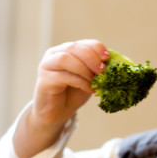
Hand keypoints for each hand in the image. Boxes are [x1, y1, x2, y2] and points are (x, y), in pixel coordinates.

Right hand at [14, 39, 108, 157]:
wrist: (58, 113)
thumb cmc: (73, 94)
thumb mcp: (89, 78)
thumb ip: (96, 70)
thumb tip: (112, 63)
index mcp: (66, 50)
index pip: (83, 43)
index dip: (96, 48)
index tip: (107, 58)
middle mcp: (54, 54)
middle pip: (74, 47)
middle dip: (91, 58)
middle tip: (102, 70)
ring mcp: (46, 66)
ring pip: (66, 59)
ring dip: (84, 69)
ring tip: (95, 80)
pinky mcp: (44, 80)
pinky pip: (63, 76)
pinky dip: (80, 81)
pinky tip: (89, 88)